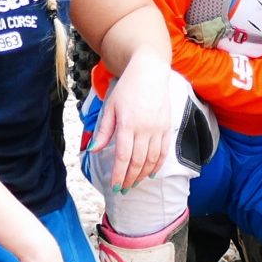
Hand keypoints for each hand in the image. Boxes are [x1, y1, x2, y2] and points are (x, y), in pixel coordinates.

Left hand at [89, 48, 179, 189]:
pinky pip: (164, 152)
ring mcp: (158, 129)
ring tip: (134, 184)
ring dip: (142, 175)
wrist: (150, 71)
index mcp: (127, 124)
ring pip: (152, 160)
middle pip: (138, 162)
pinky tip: (151, 174)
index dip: (118, 174)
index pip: (123, 157)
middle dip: (130, 179)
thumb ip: (104, 131)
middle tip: (123, 190)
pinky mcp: (167, 127)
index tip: (114, 186)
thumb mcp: (110, 107)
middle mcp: (145, 128)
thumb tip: (94, 150)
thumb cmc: (127, 88)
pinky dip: (158, 165)